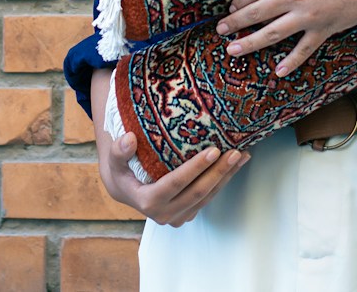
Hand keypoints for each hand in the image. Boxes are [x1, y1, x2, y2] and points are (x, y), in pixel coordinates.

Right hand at [97, 129, 249, 226]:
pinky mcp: (187, 214)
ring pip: (207, 197)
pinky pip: (208, 198)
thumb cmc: (121, 170)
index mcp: (147, 202)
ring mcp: (177, 217)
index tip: (213, 150)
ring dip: (226, 177)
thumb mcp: (114, 161)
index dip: (195, 168)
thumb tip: (129, 139)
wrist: (126, 189)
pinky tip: (234, 165)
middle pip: (198, 193)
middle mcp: (164, 214)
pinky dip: (223, 181)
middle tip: (235, 152)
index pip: (175, 184)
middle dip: (219, 172)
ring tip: (242, 156)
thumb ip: (119, 151)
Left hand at [216, 0, 356, 76]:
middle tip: (220, 30)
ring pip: (272, 34)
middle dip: (237, 22)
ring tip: (232, 50)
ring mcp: (308, 18)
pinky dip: (291, 62)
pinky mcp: (323, 30)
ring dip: (250, 43)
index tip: (230, 7)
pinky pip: (303, 50)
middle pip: (258, 13)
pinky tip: (278, 72)